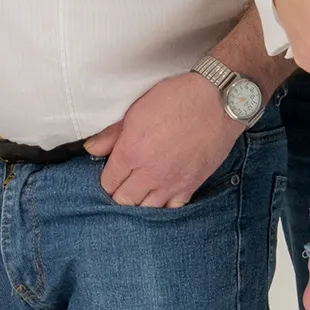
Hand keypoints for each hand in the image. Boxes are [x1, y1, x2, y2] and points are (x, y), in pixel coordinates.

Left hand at [85, 72, 244, 207]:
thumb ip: (112, 134)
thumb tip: (91, 148)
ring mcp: (171, 183)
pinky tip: (161, 197)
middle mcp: (149, 174)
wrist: (217, 102)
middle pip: (124, 201)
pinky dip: (164, 206)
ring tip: (140, 193)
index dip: (106, 180)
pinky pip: (172, 209)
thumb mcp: (137, 110)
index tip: (110, 173)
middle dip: (119, 194)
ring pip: (146, 209)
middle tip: (123, 184)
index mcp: (131, 153)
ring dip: (140, 203)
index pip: (108, 183)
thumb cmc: (176, 99)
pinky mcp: (191, 186)